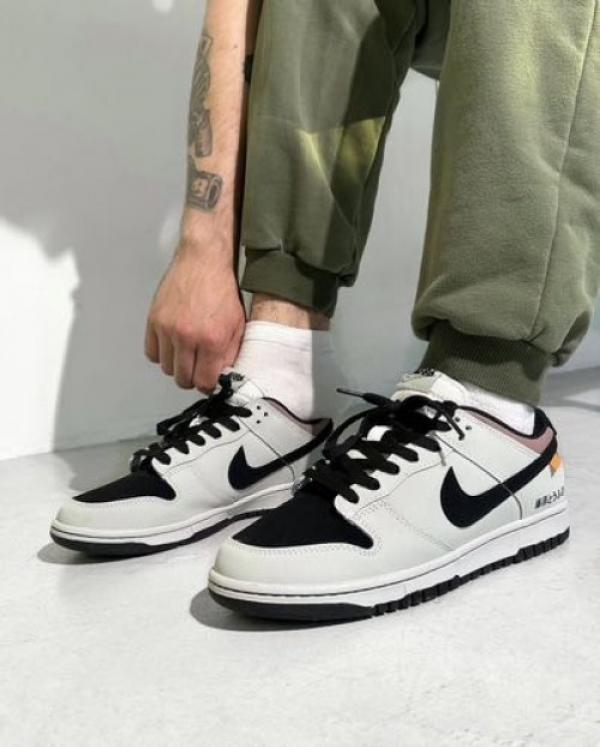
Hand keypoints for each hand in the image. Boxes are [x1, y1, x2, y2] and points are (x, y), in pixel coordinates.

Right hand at [145, 240, 245, 392]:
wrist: (203, 261)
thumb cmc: (223, 292)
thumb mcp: (238, 325)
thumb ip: (231, 354)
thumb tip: (224, 377)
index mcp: (213, 340)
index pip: (204, 382)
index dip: (208, 385)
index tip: (210, 380)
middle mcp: (188, 337)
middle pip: (183, 379)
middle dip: (193, 378)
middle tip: (199, 368)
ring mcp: (167, 329)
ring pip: (167, 369)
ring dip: (177, 366)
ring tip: (187, 354)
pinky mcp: (153, 321)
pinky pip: (152, 353)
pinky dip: (161, 354)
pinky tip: (172, 346)